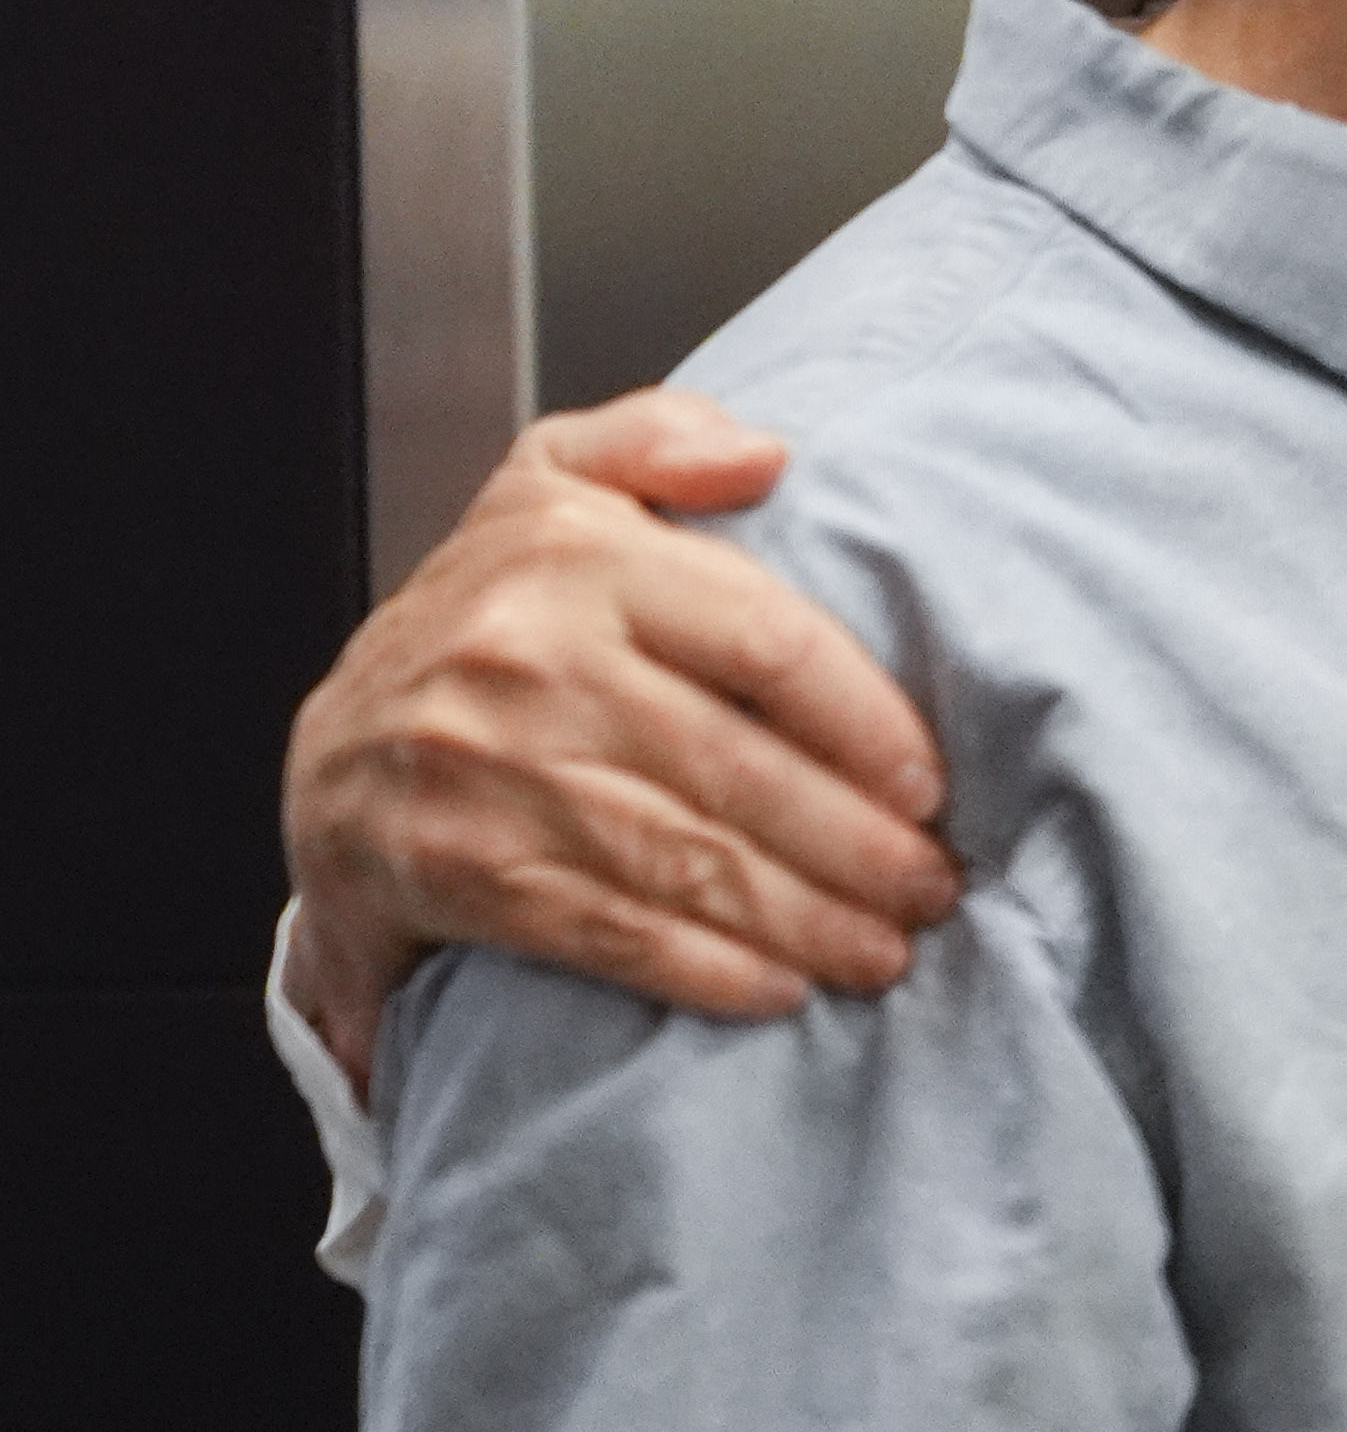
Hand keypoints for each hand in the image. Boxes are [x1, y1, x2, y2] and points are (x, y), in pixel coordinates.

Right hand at [280, 391, 958, 1081]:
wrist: (330, 754)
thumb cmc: (484, 622)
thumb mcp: (551, 487)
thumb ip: (655, 443)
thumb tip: (764, 454)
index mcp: (575, 554)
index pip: (766, 639)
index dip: (867, 721)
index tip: (931, 783)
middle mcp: (526, 657)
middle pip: (739, 766)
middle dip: (858, 844)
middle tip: (932, 885)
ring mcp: (483, 769)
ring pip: (686, 859)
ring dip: (806, 919)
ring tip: (885, 950)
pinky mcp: (454, 870)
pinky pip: (609, 930)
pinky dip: (707, 971)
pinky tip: (779, 989)